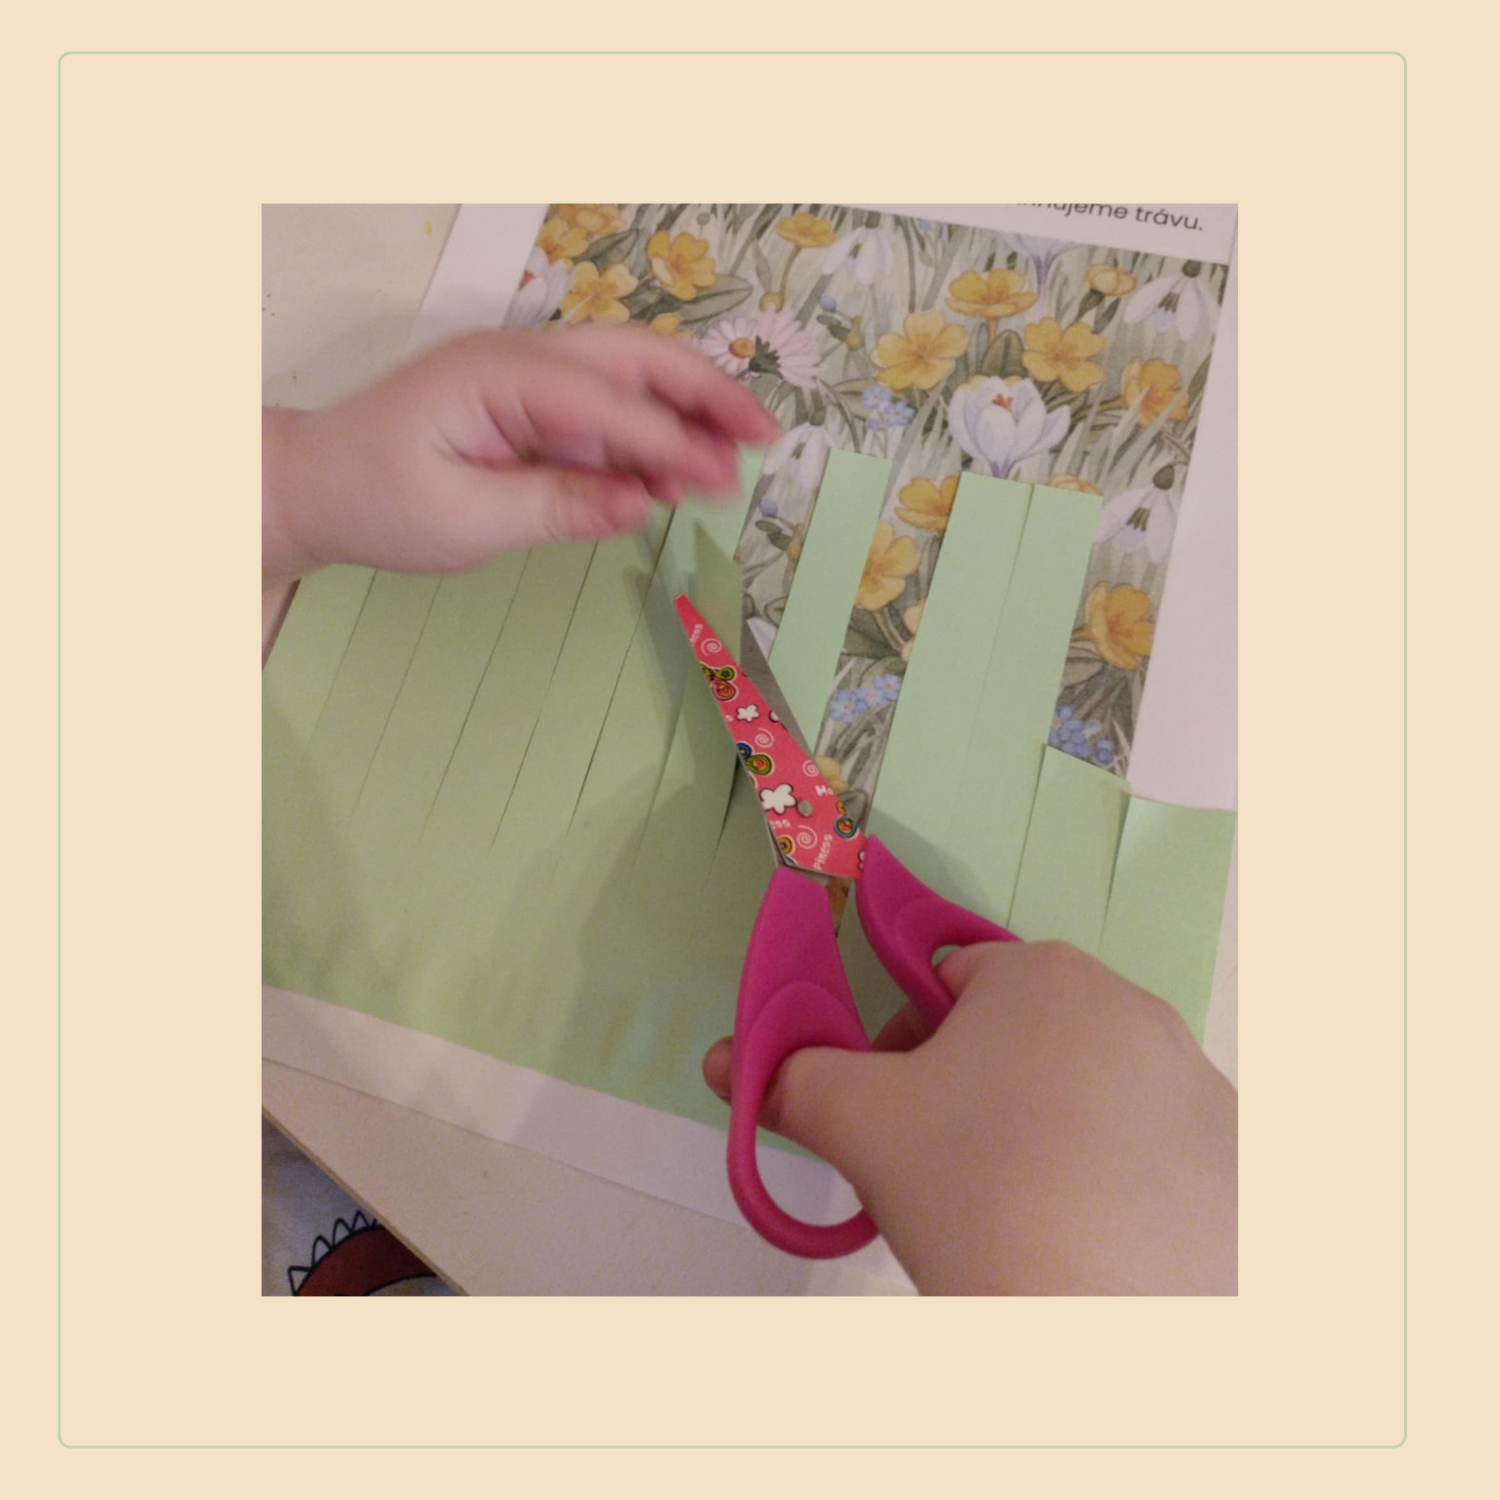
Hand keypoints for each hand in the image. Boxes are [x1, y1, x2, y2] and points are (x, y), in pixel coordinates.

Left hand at [262, 325, 778, 587]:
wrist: (315, 485)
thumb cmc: (378, 502)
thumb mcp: (465, 521)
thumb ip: (558, 505)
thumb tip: (641, 503)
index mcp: (497, 377)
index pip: (605, 401)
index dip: (670, 439)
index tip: (722, 479)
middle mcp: (519, 359)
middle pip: (632, 357)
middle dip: (704, 393)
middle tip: (764, 437)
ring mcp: (527, 377)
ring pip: (627, 374)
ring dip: (686, 409)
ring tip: (736, 457)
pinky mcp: (530, 403)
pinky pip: (604, 407)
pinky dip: (650, 432)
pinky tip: (679, 471)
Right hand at [703, 941, 1236, 1294]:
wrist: (1108, 1323)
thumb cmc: (974, 1188)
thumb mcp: (861, 1123)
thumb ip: (791, 1077)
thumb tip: (726, 1059)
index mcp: (1044, 973)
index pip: (946, 983)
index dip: (903, 1046)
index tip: (894, 1115)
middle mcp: (1132, 1006)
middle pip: (1020, 1035)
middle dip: (970, 1089)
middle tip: (941, 1168)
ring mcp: (1195, 1082)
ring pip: (1082, 1091)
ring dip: (1039, 1129)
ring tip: (1012, 1210)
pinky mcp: (1234, 1158)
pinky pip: (1145, 1147)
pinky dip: (1108, 1176)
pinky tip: (1081, 1235)